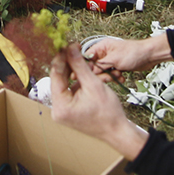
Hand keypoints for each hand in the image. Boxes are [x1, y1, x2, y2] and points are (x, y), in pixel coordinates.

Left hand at [50, 43, 147, 160]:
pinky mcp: (68, 110)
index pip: (55, 75)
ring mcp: (62, 111)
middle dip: (68, 64)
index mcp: (60, 106)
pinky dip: (77, 81)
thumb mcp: (93, 84)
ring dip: (73, 71)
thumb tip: (70, 48)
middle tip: (74, 48)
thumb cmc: (108, 112)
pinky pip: (69, 90)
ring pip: (65, 83)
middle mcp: (57, 110)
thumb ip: (79, 65)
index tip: (67, 44)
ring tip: (81, 59)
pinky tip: (84, 72)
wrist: (117, 131)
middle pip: (59, 79)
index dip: (61, 57)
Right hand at [83, 36, 162, 78]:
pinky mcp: (116, 67)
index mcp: (102, 46)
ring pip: (103, 73)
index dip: (85, 66)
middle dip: (102, 73)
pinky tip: (122, 77)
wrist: (149, 56)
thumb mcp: (114, 59)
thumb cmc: (135, 52)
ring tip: (118, 74)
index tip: (82, 74)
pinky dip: (116, 78)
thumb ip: (100, 65)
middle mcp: (105, 53)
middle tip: (108, 75)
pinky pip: (111, 75)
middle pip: (94, 67)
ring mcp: (110, 61)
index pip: (87, 57)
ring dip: (110, 76)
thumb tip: (89, 71)